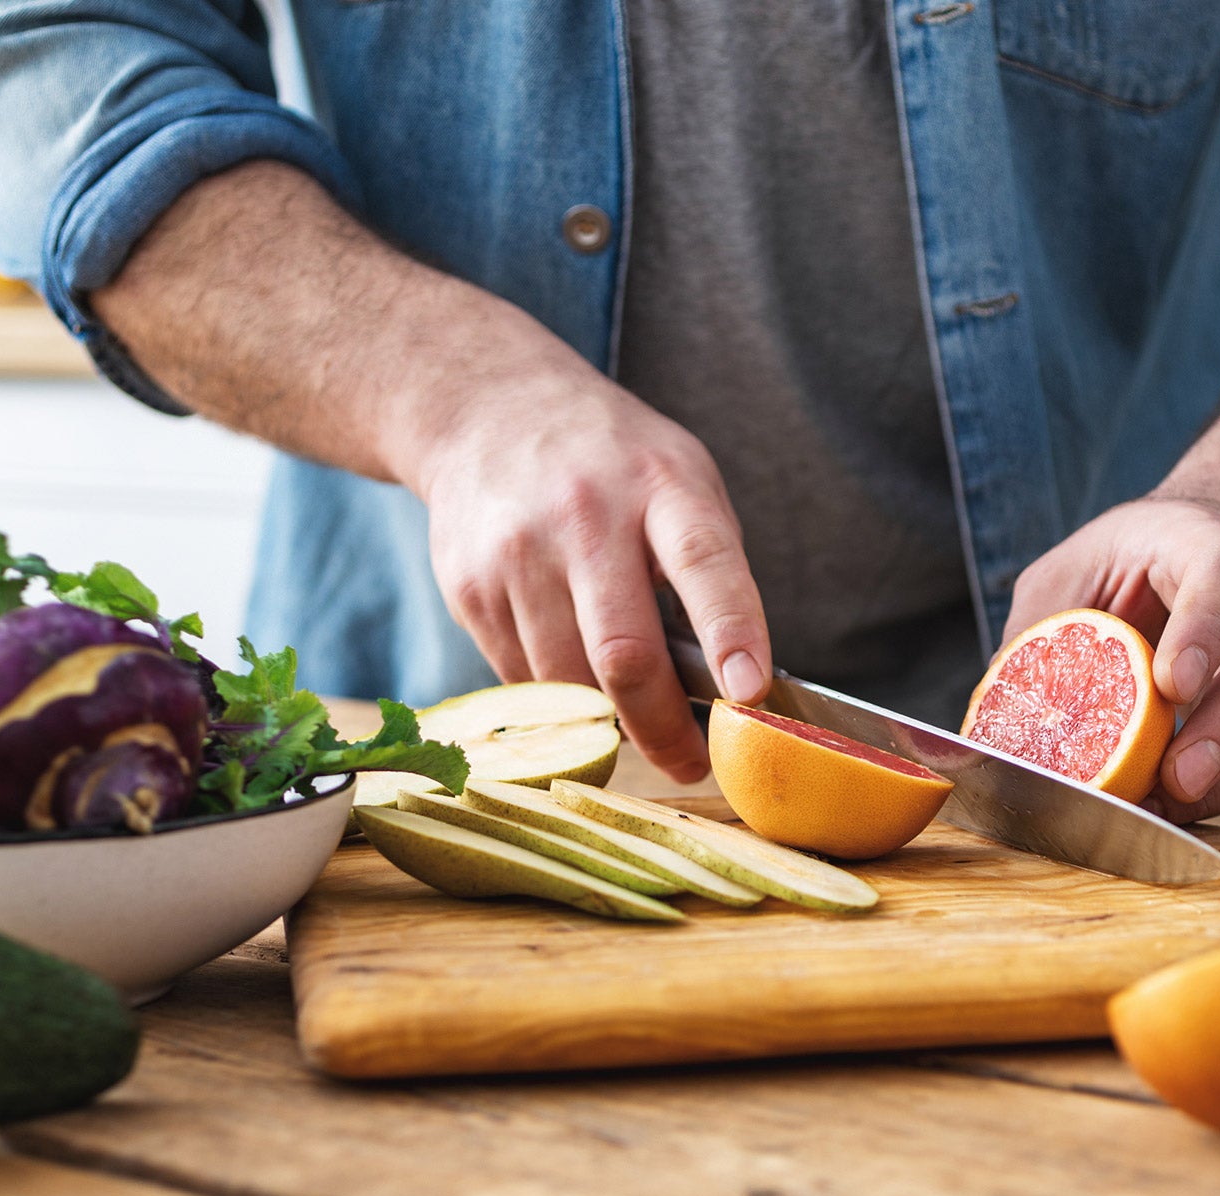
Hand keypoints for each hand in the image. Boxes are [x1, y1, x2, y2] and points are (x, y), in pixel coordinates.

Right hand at [90, 162, 770, 782]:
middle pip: (622, 651)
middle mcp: (585, 516)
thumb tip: (731, 687)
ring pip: (567, 684)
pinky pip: (522, 680)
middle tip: (692, 764)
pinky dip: (558, 699)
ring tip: (635, 722)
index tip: (750, 694)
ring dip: (607, 722)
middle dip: (662, 728)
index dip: (731, 632)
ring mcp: (517, 553)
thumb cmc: (613, 460)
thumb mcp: (681, 478)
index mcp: (662, 485)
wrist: (486, 408)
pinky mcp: (468, 587)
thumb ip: (708, 568)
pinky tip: (574, 679)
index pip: (703, 563)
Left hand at [1003, 495, 1219, 822]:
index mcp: (1213, 546)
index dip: (1203, 633)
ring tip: (1169, 806)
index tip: (1172, 685)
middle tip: (1177, 777)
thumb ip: (1040, 630)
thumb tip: (999, 720)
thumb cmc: (1129, 564)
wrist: (1197, 554)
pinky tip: (1178, 806)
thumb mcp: (1070, 572)